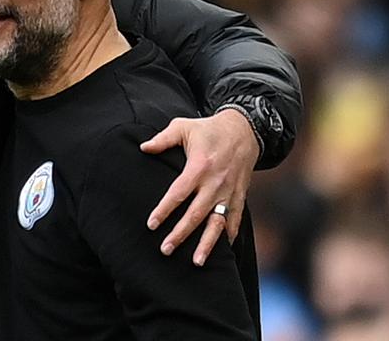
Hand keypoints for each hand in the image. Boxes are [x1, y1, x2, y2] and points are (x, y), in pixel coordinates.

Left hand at [138, 109, 257, 265]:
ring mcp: (229, 192)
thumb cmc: (208, 129)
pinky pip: (235, 220)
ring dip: (207, 244)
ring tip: (196, 262)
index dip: (164, 210)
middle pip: (196, 214)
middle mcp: (215, 183)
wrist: (245, 130)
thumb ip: (162, 139)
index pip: (178, 193)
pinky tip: (222, 252)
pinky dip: (229, 236)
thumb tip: (143, 148)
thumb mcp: (183, 127)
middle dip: (180, 234)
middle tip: (165, 250)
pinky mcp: (240, 196)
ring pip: (217, 223)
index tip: (151, 225)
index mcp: (199, 167)